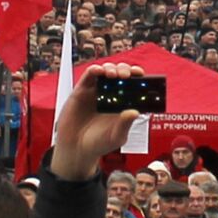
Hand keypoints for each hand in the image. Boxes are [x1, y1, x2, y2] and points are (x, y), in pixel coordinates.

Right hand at [50, 63, 144, 179]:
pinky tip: (99, 71)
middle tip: (126, 75)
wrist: (76, 148)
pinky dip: (94, 70)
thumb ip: (125, 124)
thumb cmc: (99, 143)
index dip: (137, 77)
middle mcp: (110, 96)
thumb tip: (135, 112)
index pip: (133, 85)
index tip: (141, 74)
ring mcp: (96, 92)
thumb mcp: (117, 136)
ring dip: (111, 68)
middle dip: (125, 70)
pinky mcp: (81, 92)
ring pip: (105, 71)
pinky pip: (88, 76)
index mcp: (123, 104)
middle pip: (120, 74)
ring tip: (114, 75)